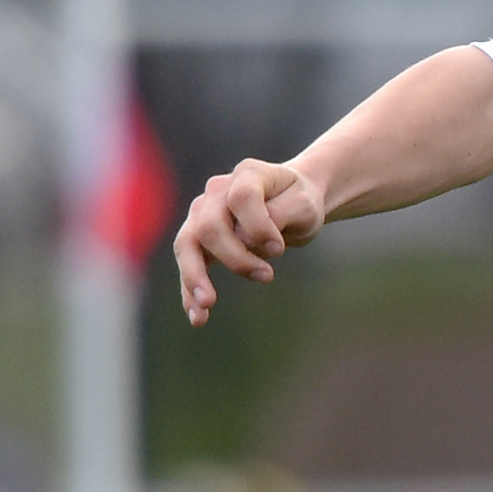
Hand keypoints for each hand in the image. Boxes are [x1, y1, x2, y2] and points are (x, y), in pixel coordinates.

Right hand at [174, 158, 325, 325]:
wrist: (293, 201)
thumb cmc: (300, 202)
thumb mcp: (305, 206)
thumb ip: (280, 215)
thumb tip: (246, 240)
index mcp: (248, 174)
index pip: (241, 198)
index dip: (259, 226)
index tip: (280, 249)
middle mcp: (217, 191)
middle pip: (209, 225)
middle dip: (236, 257)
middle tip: (268, 276)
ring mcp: (203, 213)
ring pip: (187, 244)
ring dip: (196, 277)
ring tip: (208, 305)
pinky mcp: (199, 239)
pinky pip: (189, 264)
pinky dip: (190, 292)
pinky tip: (198, 317)